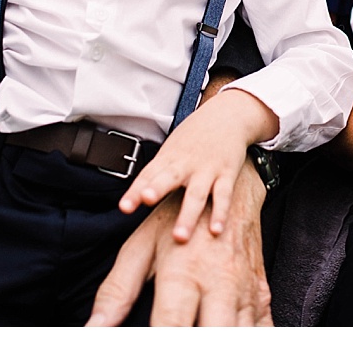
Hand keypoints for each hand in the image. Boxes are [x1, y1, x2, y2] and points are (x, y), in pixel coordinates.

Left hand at [88, 160, 271, 325]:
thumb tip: (93, 327)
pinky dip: (258, 328)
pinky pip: (264, 316)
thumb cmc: (179, 216)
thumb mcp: (142, 246)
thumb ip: (117, 291)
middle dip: (206, 333)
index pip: (171, 323)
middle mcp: (215, 277)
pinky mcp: (259, 284)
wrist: (232, 178)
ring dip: (230, 330)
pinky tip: (246, 332)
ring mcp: (243, 283)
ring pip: (241, 324)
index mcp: (183, 271)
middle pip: (215, 326)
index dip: (166, 335)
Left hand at [118, 88, 276, 242]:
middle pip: (169, 178)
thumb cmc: (195, 136)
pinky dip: (220, 213)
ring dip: (188, 215)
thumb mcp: (172, 149)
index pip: (148, 174)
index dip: (135, 191)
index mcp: (169, 157)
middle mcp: (186, 163)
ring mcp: (207, 169)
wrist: (228, 115)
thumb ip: (157, 172)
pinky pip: (223, 196)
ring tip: (180, 236)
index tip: (124, 207)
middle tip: (147, 200)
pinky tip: (216, 230)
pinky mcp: (227, 173)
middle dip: (157, 189)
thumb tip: (137, 196)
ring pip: (196, 194)